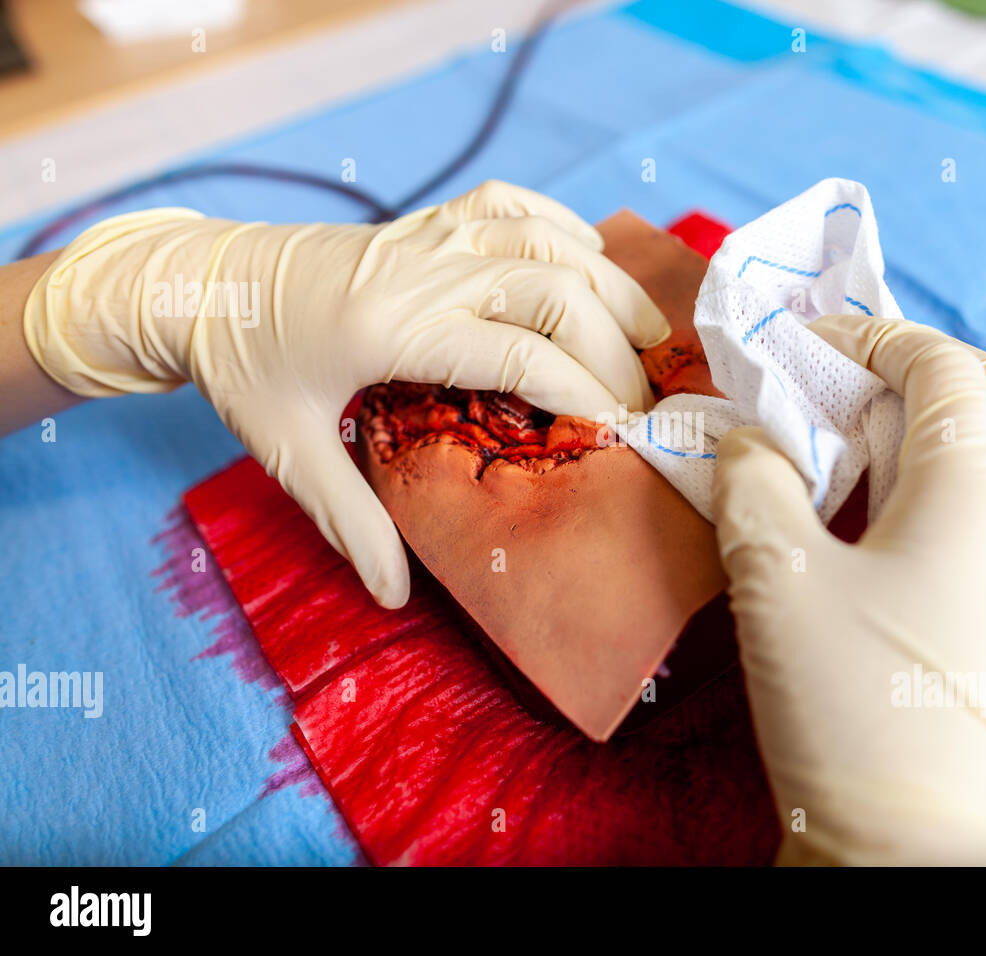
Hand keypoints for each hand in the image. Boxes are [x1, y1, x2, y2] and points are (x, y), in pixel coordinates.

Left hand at [24, 180, 668, 607]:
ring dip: (610, 287)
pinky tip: (590, 262)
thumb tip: (395, 595)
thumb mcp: (286, 449)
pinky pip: (514, 205)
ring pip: (548, 241)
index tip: (626, 435)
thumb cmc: (244, 366)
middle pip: (556, 292)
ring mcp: (429, 236)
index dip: (587, 394)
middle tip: (643, 404)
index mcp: (393, 330)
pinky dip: (565, 228)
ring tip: (649, 338)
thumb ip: (349, 521)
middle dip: (617, 349)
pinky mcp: (427, 220)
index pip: (521, 356)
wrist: (200, 280)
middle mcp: (424, 273)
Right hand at [712, 315, 985, 864]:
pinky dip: (914, 484)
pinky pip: (969, 510)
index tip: (794, 348)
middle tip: (827, 388)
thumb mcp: (777, 575)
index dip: (867, 335)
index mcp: (975, 481)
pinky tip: (851, 519)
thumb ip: (754, 481)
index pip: (941, 359)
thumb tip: (751, 438)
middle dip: (906, 370)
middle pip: (985, 393)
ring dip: (909, 429)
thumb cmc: (849, 700)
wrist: (912, 842)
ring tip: (828, 451)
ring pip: (980, 453)